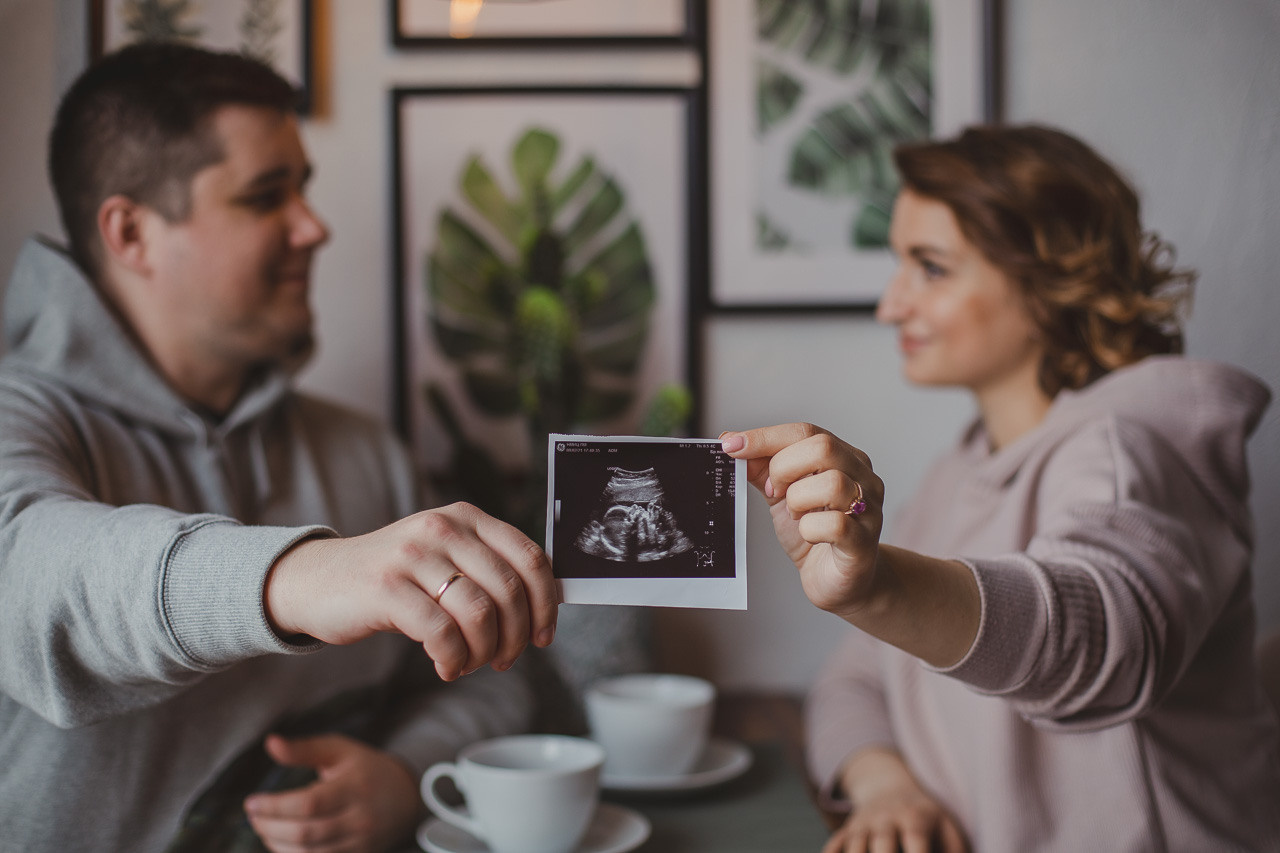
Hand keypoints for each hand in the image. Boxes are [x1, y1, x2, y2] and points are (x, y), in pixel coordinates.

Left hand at [244, 734, 422, 852]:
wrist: (407, 797)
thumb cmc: (366, 769)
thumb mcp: (339, 751)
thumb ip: (304, 749)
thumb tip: (270, 743)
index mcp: (355, 787)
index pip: (310, 803)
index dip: (275, 807)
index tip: (251, 803)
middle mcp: (360, 817)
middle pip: (306, 833)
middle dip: (271, 828)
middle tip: (253, 817)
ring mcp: (361, 842)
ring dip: (278, 844)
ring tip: (264, 829)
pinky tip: (281, 844)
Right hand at [264, 502, 558, 680]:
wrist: (317, 580)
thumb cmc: (394, 578)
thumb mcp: (444, 558)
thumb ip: (488, 570)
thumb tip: (544, 607)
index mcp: (466, 518)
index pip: (530, 558)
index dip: (545, 603)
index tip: (544, 636)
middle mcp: (443, 528)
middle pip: (509, 590)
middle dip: (515, 636)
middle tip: (503, 659)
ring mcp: (413, 555)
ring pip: (480, 613)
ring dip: (483, 651)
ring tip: (469, 663)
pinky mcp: (387, 588)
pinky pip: (442, 633)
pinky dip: (453, 659)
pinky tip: (446, 666)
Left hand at [721, 424, 884, 618]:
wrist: (838, 582)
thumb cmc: (814, 533)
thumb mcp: (782, 495)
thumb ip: (762, 469)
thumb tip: (731, 441)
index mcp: (844, 457)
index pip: (805, 431)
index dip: (765, 437)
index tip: (731, 446)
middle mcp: (863, 477)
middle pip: (823, 447)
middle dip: (783, 468)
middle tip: (774, 491)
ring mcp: (868, 509)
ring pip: (832, 484)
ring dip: (798, 500)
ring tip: (796, 515)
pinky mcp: (864, 543)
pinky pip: (835, 525)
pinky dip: (810, 529)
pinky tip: (809, 535)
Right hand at [823, 792, 968, 852]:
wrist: (889, 787)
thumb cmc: (927, 818)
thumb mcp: (947, 827)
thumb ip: (957, 850)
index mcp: (915, 816)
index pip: (916, 838)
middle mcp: (885, 818)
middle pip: (881, 842)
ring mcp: (862, 824)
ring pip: (854, 846)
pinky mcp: (846, 831)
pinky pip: (833, 846)